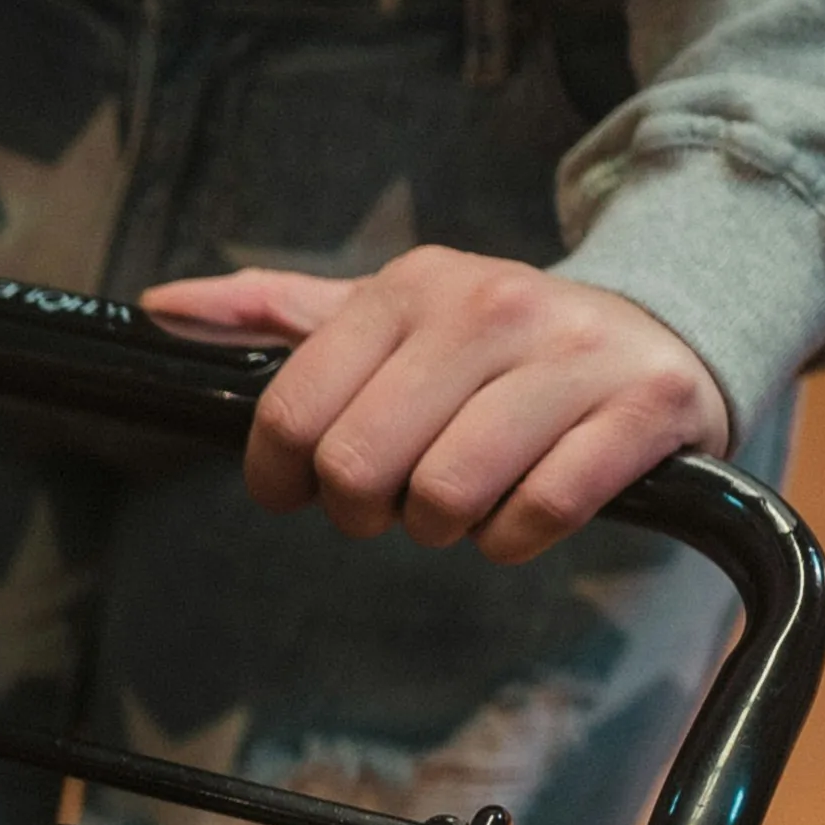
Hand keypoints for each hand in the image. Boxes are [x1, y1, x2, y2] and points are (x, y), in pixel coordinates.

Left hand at [141, 249, 729, 563]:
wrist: (663, 328)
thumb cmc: (498, 346)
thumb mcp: (391, 315)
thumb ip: (277, 315)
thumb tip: (161, 305)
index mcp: (413, 285)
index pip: (294, 411)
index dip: (282, 475)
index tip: (302, 489)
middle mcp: (490, 306)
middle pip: (360, 464)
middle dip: (364, 509)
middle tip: (394, 500)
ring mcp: (572, 356)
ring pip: (446, 494)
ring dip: (443, 528)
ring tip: (464, 499)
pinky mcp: (643, 408)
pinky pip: (538, 512)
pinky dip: (513, 538)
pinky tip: (522, 509)